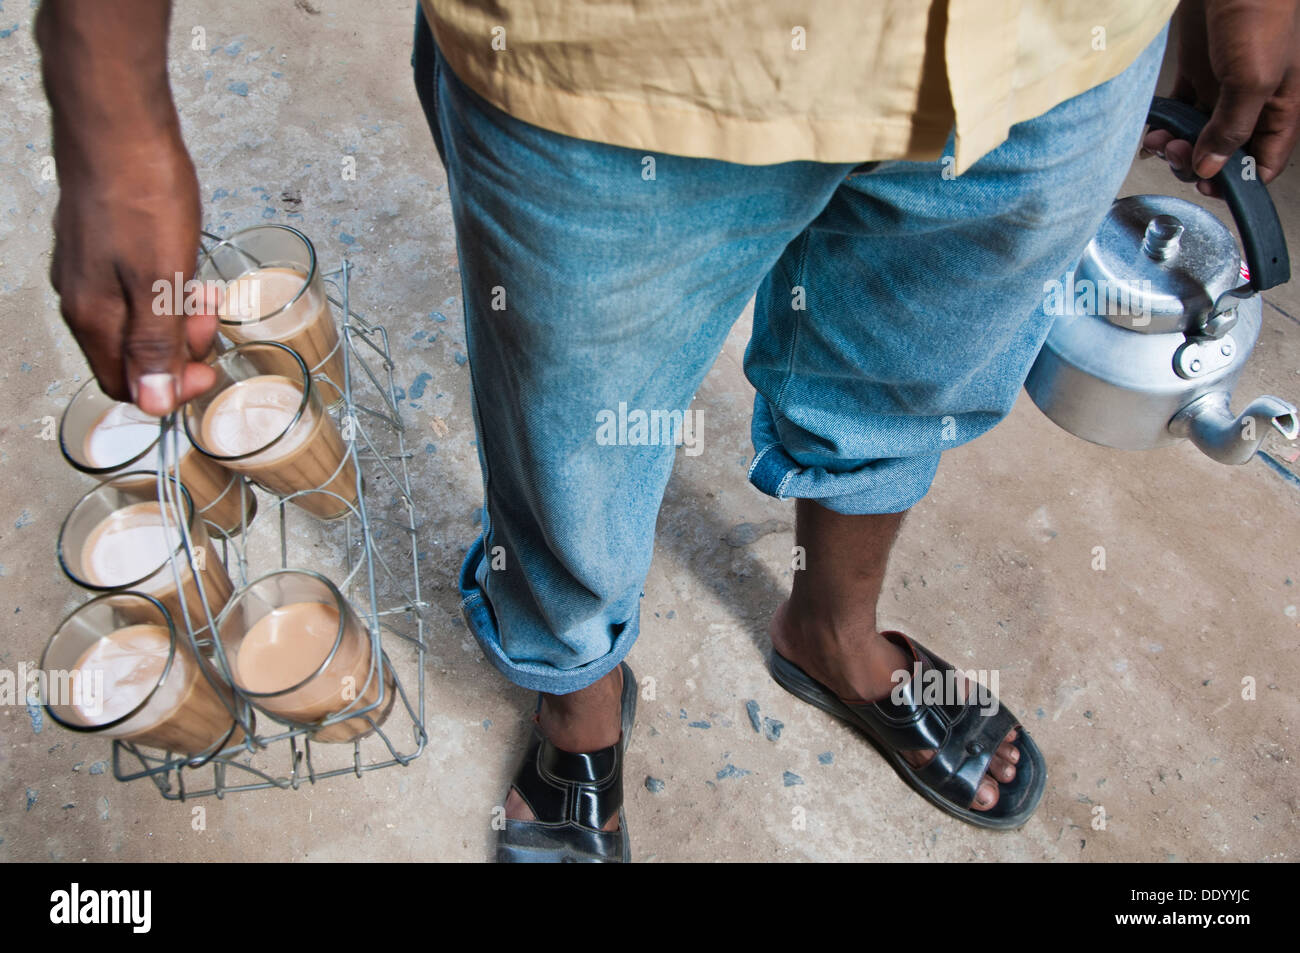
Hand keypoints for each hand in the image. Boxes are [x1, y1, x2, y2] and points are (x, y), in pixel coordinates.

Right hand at [49, 126, 216, 413]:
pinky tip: (185, 268)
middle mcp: (81, 299)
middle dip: (178, 349)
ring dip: (176, 318)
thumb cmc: (140, 192)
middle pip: (132, 357)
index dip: (171, 388)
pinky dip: (165, 290)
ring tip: (204, 290)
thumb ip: (154, 344)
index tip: (207, 366)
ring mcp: (87, 271)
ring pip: (136, 322)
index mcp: (93, 316)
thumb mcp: (161, 279)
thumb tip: (152, 403)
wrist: (117, 123)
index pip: (126, 386)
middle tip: (210, 318)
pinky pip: (133, 290)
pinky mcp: (99, 246)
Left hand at [1142, 0, 1299, 194]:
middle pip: (1225, 152)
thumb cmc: (1258, 11)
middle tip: (1177, 153)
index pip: (1264, 161)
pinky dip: (1164, 123)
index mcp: (1280, 107)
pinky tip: (1153, 127)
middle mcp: (1253, 101)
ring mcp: (1223, 87)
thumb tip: (1212, 167)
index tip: (1208, 185)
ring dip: (1176, 145)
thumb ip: (1233, 127)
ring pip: (1198, 134)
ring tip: (1159, 141)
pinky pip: (1178, 110)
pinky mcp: (1198, 72)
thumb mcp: (1254, 79)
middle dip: (1198, 161)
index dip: (1237, 182)